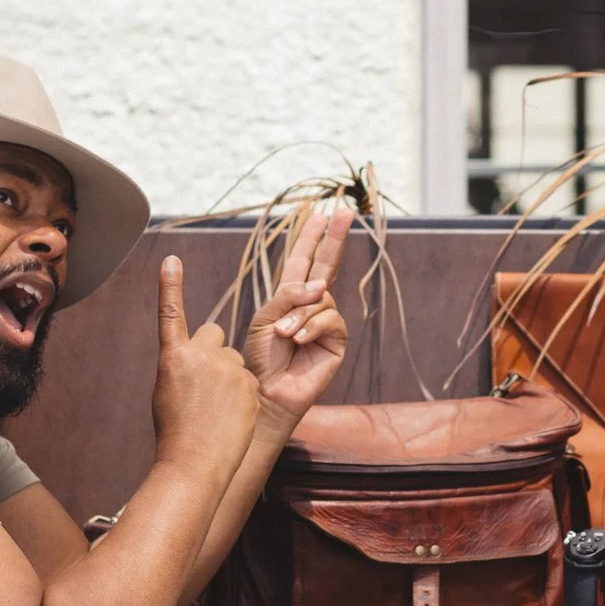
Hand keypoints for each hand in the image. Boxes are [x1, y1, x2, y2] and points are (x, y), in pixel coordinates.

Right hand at [151, 256, 260, 474]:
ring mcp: (229, 368)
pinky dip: (242, 395)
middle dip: (213, 352)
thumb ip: (183, 366)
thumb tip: (198, 360)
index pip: (171, 313)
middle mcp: (202, 355)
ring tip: (217, 409)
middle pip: (214, 336)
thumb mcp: (168, 391)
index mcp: (174, 356)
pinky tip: (231, 417)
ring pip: (234, 361)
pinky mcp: (251, 384)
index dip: (171, 286)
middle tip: (205, 384)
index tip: (171, 260)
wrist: (196, 461)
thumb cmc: (175, 430)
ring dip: (229, 377)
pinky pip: (248, 380)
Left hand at [242, 203, 350, 432]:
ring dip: (299, 315)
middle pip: (326, 266)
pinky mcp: (336, 342)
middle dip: (334, 239)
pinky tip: (298, 341)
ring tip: (283, 336)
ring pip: (321, 298)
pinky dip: (311, 327)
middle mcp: (311, 306)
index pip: (303, 261)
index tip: (322, 215)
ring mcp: (326, 323)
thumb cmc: (260, 358)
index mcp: (289, 297)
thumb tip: (319, 286)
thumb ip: (288, 296)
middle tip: (345, 213)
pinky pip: (330, 319)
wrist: (265, 392)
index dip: (312, 238)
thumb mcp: (265, 317)